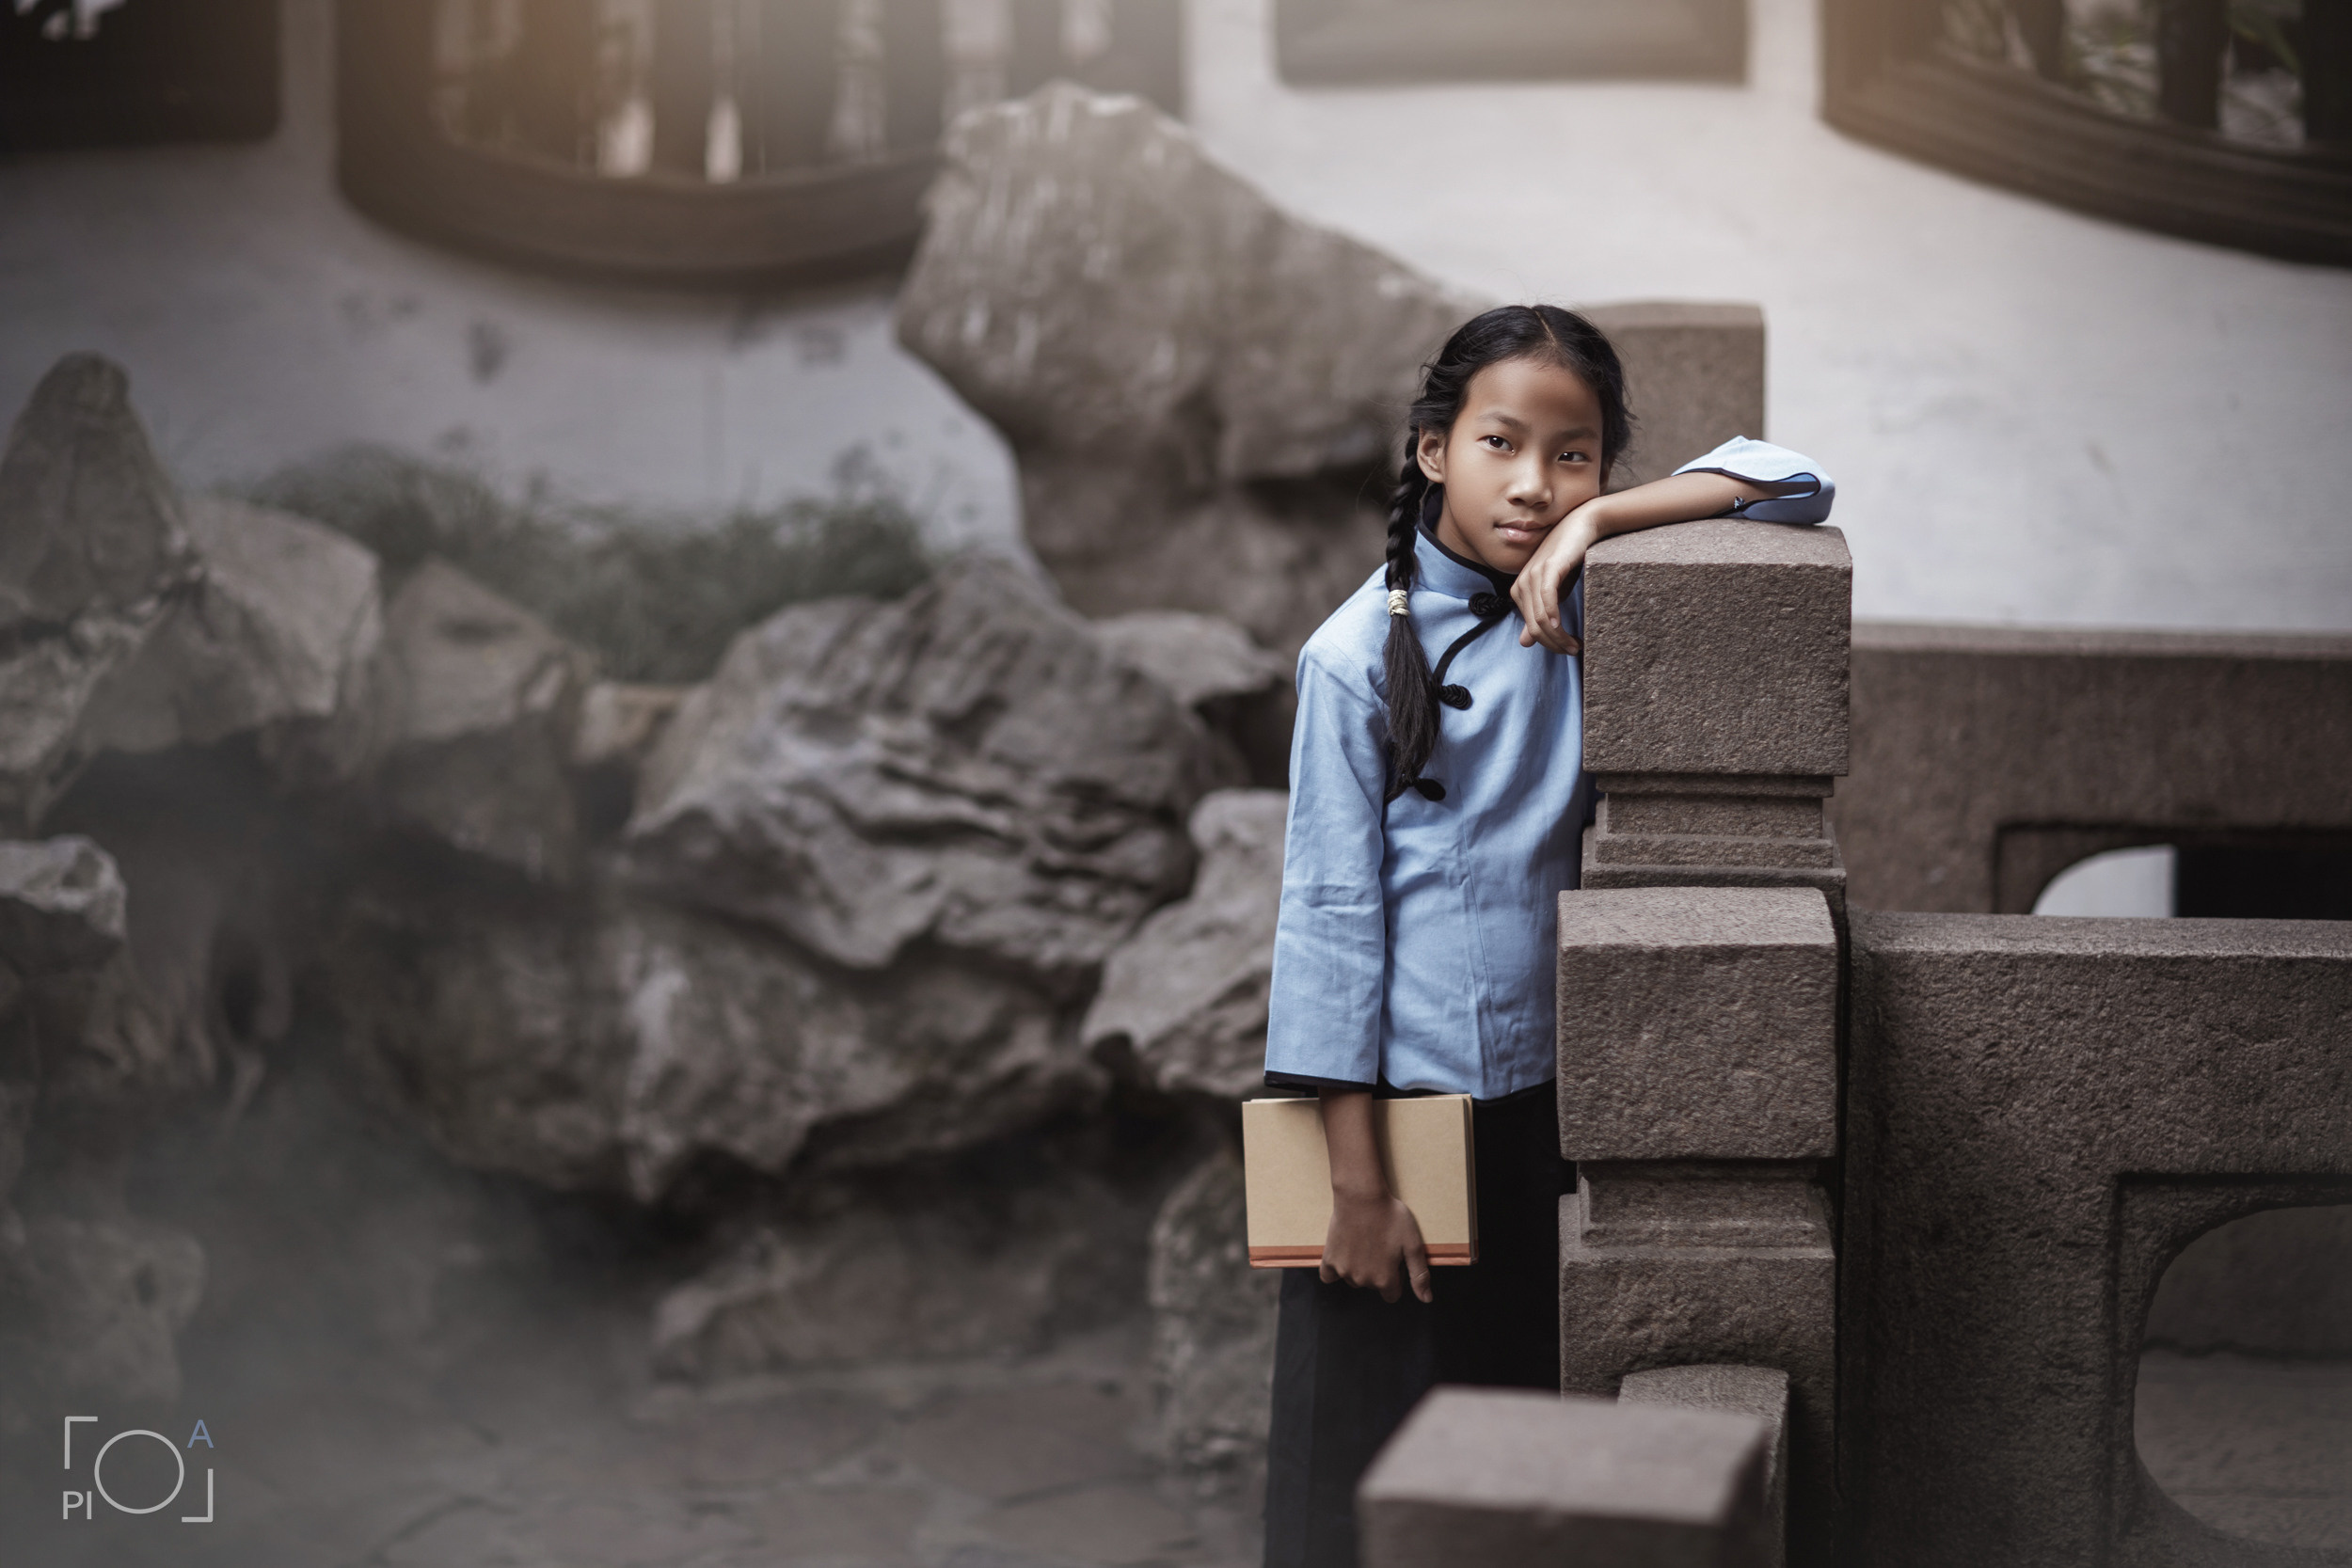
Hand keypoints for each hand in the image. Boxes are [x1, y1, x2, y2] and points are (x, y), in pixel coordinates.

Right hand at [1319, 1188, 1433, 1302]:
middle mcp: (1363, 1280)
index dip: (1396, 1276)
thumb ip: (1419, 1275)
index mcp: (1384, 1279)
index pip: (1392, 1293)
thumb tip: (1427, 1299)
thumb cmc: (1390, 1217)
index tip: (1394, 1257)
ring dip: (1359, 1268)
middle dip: (1378, 1271)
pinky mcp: (1329, 1260)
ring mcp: (1344, 1271)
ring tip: (1365, 1243)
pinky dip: (1336, 1270)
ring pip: (1354, 1280)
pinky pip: (1329, 1276)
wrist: (1361, 1196)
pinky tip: (1344, 1254)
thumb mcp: (1413, 1244)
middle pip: (1373, 1286)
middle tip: (1381, 1245)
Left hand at [1512, 503, 1595, 653]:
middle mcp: (1521, 584)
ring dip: (1558, 636)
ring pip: (1541, 618)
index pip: (1531, 629)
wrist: (1581, 526)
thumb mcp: (1554, 592)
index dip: (1549, 644)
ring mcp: (1533, 575)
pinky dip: (1553, 616)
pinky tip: (1562, 626)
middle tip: (1574, 650)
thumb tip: (1524, 642)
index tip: (1568, 649)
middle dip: (1555, 644)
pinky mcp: (1548, 568)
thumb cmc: (1569, 560)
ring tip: (1575, 644)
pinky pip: (1547, 599)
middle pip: (1535, 627)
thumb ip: (1539, 615)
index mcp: (1519, 592)